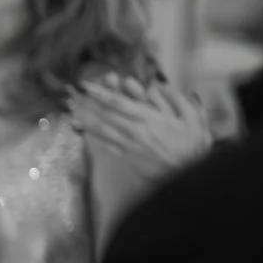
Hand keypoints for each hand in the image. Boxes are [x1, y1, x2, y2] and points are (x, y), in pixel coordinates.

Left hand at [70, 72, 211, 184]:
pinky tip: (82, 130)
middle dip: (86, 103)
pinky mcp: (128, 157)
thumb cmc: (193, 146)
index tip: (86, 85)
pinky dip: (92, 136)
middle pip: (104, 114)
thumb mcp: (193, 118)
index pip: (118, 102)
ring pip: (102, 129)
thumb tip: (156, 85)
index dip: (100, 93)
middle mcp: (135, 131)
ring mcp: (130, 145)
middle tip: (69, 94)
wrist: (190, 178)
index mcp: (150, 119)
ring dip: (84, 118)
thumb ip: (175, 99)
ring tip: (70, 109)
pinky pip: (107, 145)